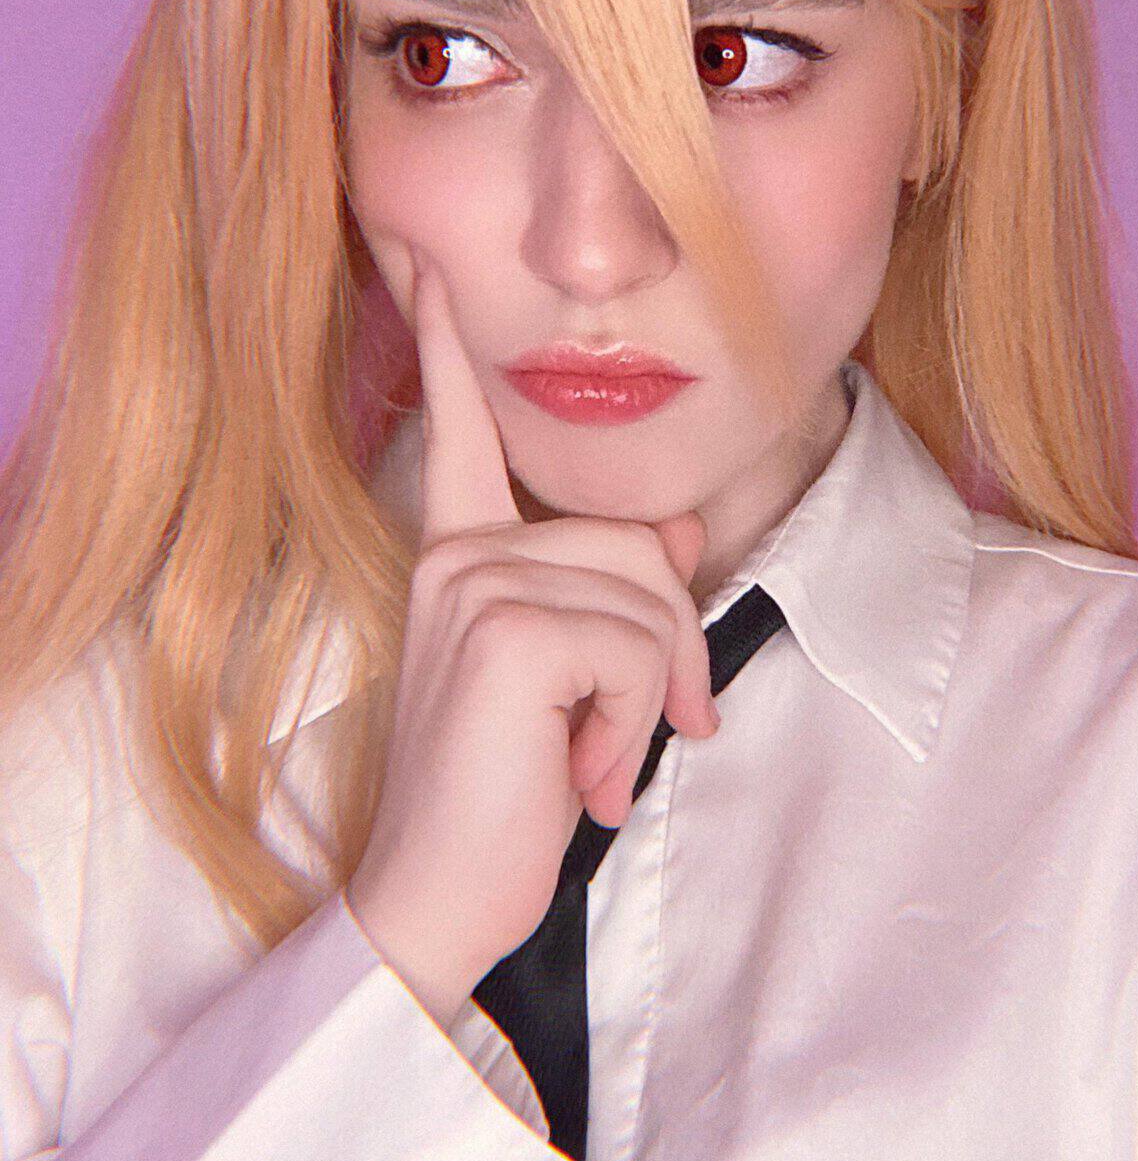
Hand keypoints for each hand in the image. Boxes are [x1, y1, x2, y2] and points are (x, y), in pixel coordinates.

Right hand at [345, 256, 715, 1031]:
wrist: (437, 898)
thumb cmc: (504, 790)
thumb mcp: (573, 682)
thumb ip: (617, 595)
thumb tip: (687, 532)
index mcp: (458, 553)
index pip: (460, 431)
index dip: (451, 346)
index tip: (427, 262)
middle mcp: (457, 553)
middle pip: (640, 540)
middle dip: (670, 646)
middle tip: (636, 734)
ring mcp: (475, 583)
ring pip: (652, 595)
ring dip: (651, 699)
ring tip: (589, 763)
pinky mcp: (509, 629)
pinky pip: (640, 645)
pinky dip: (636, 724)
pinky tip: (579, 777)